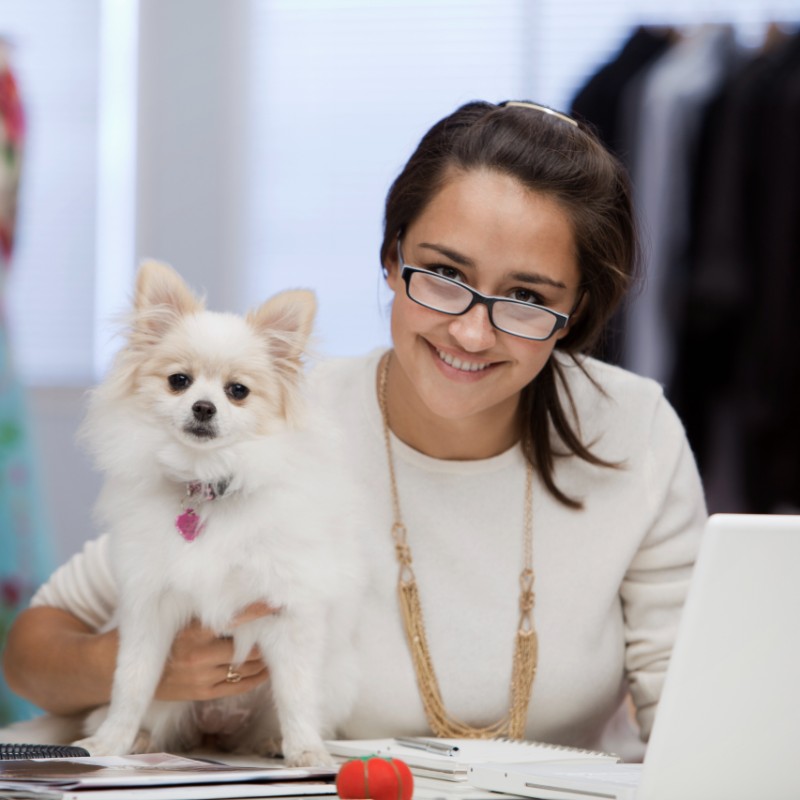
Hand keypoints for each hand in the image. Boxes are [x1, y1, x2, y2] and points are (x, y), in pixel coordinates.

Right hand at [154, 602, 275, 700]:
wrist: (133, 671)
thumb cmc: (162, 637)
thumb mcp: (179, 619)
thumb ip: (205, 612)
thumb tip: (237, 597)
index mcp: (192, 633)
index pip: (231, 620)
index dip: (255, 612)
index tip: (274, 605)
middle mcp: (199, 656)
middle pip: (246, 648)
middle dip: (263, 639)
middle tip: (276, 629)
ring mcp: (202, 677)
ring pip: (245, 668)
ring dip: (263, 659)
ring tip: (274, 648)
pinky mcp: (203, 693)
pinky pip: (238, 687)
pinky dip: (256, 678)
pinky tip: (265, 670)